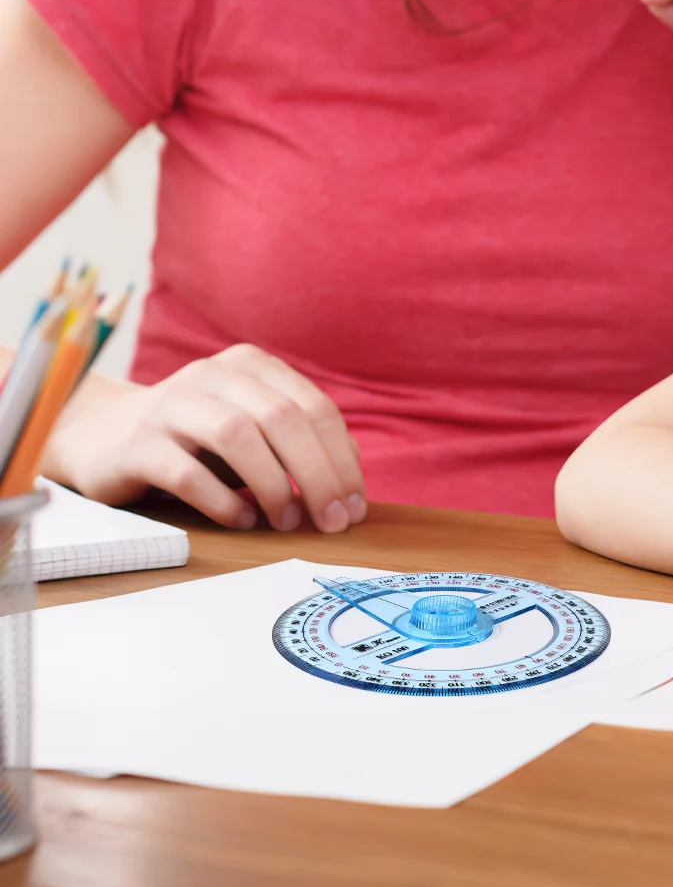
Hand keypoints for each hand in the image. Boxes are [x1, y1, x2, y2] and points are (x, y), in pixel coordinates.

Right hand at [42, 344, 366, 534]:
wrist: (104, 437)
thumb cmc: (195, 438)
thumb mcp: (253, 429)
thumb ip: (300, 441)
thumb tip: (351, 469)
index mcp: (251, 365)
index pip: (314, 407)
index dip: (341, 458)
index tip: (353, 505)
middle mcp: (213, 374)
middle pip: (283, 418)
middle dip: (317, 474)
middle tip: (332, 520)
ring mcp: (172, 405)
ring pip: (238, 436)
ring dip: (272, 485)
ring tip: (287, 521)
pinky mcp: (137, 444)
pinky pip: (187, 472)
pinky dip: (223, 501)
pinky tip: (243, 521)